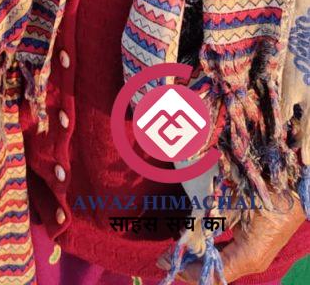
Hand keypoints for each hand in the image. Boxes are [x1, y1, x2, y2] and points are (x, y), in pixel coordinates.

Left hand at [157, 192, 305, 282]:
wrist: (296, 186)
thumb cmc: (267, 192)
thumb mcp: (235, 203)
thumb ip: (211, 219)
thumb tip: (187, 232)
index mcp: (248, 257)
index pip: (212, 276)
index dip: (188, 271)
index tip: (165, 261)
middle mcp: (252, 261)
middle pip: (215, 272)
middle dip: (190, 264)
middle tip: (168, 254)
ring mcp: (255, 255)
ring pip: (221, 263)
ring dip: (200, 256)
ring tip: (179, 246)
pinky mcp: (255, 245)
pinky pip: (229, 252)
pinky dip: (212, 247)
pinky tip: (198, 237)